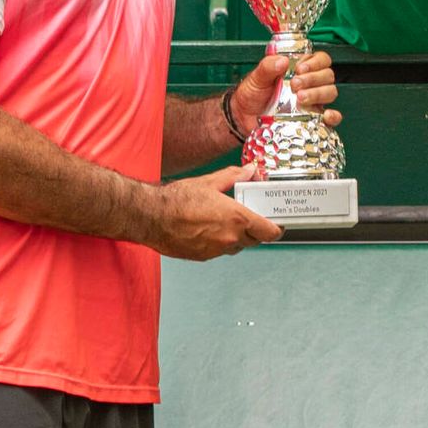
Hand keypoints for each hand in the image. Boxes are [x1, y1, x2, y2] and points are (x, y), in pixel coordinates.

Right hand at [146, 164, 281, 259]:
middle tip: (248, 217)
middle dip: (255, 230)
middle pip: (255, 240)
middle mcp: (230, 238)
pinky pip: (219, 251)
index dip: (276, 228)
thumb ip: (234, 177)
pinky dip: (219, 242)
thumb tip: (250, 170)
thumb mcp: (210, 182)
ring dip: (236, 236)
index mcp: (237, 219)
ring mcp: (216, 250)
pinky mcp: (203, 257)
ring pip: (236, 246)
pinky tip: (208, 229)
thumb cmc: (177, 200)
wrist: (151, 217)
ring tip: (224, 220)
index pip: (269, 232)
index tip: (276, 224)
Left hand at [228, 50, 342, 147]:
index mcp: (300, 69)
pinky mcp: (313, 119)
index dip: (315, 62)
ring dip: (318, 94)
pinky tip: (325, 115)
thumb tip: (283, 61)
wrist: (244, 117)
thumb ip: (267, 66)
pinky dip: (333, 116)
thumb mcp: (256, 77)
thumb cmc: (252, 94)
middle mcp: (310, 84)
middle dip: (313, 78)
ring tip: (300, 98)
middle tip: (295, 85)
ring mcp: (313, 102)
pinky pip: (332, 118)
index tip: (300, 69)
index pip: (321, 59)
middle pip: (328, 75)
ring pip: (330, 92)